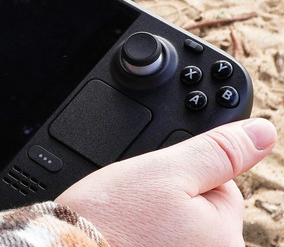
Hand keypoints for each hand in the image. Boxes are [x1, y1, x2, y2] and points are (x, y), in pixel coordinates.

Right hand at [56, 118, 276, 246]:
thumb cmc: (109, 220)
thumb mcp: (163, 170)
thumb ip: (216, 152)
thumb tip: (261, 133)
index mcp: (227, 238)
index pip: (219, 186)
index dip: (181, 177)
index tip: (148, 189)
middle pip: (199, 214)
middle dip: (169, 206)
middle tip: (133, 210)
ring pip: (176, 233)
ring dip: (152, 227)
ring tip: (123, 229)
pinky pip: (155, 243)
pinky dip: (139, 242)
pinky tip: (121, 242)